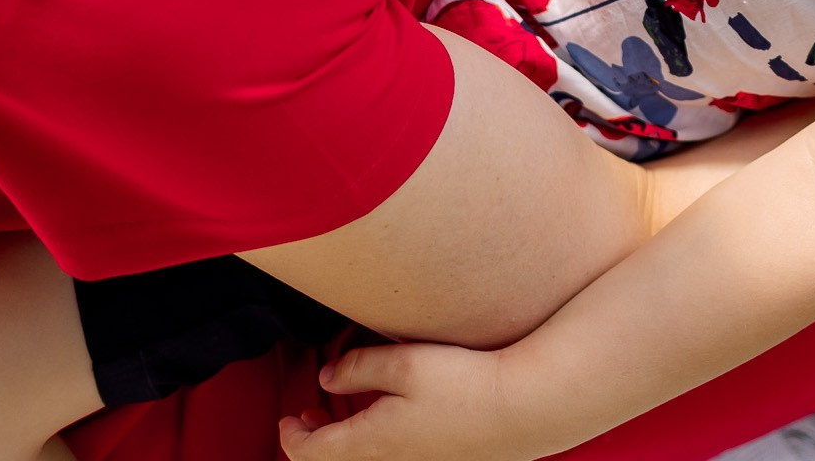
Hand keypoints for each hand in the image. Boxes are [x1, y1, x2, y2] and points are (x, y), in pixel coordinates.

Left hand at [278, 341, 545, 460]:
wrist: (526, 408)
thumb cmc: (465, 383)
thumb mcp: (404, 363)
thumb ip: (358, 368)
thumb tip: (327, 376)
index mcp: (371, 443)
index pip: (312, 452)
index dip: (292, 437)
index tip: (289, 417)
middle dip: (317, 441)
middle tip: (309, 416)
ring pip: (367, 460)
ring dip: (348, 440)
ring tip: (348, 414)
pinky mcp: (443, 460)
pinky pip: (395, 457)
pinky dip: (377, 442)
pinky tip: (392, 417)